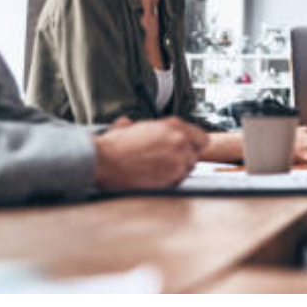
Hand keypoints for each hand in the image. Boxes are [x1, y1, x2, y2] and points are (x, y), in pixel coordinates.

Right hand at [92, 117, 209, 190]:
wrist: (105, 161)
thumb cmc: (114, 145)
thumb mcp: (129, 126)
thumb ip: (139, 126)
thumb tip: (128, 124)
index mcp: (173, 125)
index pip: (201, 138)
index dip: (193, 146)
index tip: (187, 151)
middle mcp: (180, 140)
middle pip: (195, 155)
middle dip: (183, 160)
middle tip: (165, 162)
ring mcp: (178, 159)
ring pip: (188, 169)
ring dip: (176, 171)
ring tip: (157, 170)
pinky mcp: (173, 176)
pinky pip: (179, 181)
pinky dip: (170, 182)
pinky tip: (154, 178)